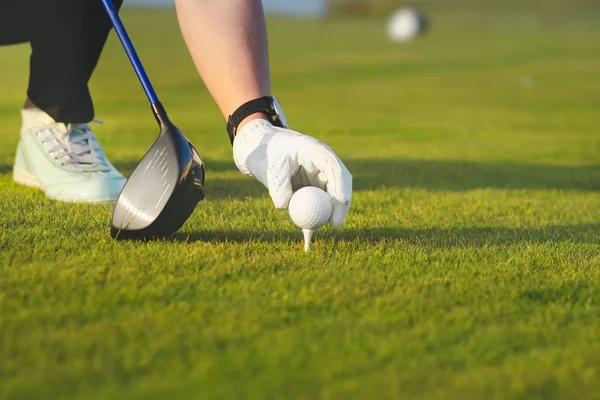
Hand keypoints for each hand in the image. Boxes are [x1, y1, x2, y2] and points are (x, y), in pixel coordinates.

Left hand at [233, 119, 352, 227]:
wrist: (261, 151)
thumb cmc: (267, 154)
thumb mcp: (270, 169)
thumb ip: (278, 186)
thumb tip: (284, 206)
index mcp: (314, 150)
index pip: (333, 167)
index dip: (340, 184)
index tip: (342, 201)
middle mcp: (322, 162)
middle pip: (340, 182)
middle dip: (341, 204)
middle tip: (335, 224)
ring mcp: (320, 174)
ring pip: (332, 195)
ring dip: (328, 213)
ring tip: (312, 231)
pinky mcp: (315, 186)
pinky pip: (320, 203)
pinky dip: (315, 217)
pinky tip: (308, 233)